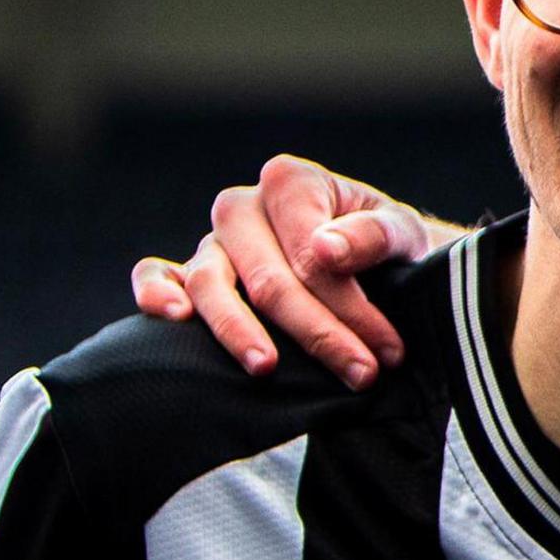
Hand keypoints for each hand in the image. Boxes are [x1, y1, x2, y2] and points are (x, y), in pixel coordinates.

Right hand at [129, 156, 446, 388]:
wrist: (382, 270)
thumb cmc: (391, 251)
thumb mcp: (404, 236)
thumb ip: (373, 235)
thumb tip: (325, 249)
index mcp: (292, 183)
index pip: (309, 250)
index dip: (349, 304)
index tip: (386, 350)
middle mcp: (244, 207)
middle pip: (266, 276)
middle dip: (317, 332)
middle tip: (361, 375)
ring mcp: (213, 243)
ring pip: (209, 283)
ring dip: (239, 331)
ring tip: (266, 369)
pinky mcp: (188, 275)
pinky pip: (155, 276)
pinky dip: (155, 293)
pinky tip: (174, 319)